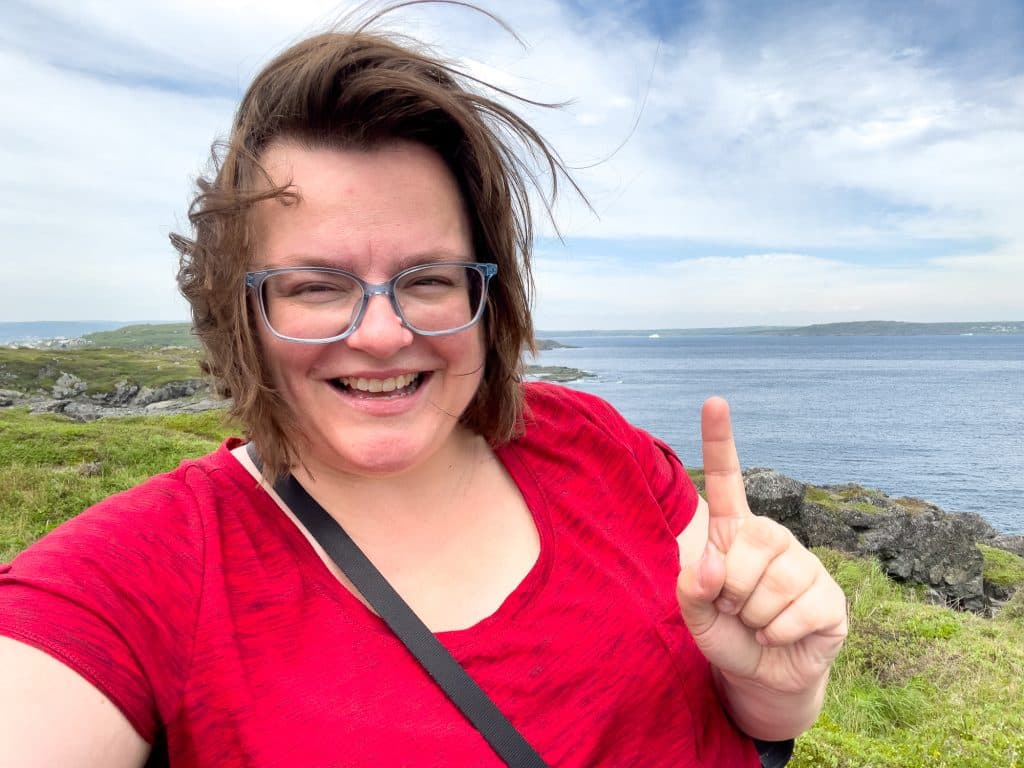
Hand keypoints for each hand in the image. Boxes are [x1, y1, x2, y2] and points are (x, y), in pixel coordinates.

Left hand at [677, 397, 847, 702]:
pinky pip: (797, 611)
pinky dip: (778, 633)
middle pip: (748, 546)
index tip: (714, 400)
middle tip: (734, 607)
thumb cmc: (725, 631)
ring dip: (753, 617)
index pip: (727, 479)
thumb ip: (688, 589)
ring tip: (757, 622)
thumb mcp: (692, 613)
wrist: (760, 673)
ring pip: (771, 585)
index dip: (720, 440)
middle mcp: (772, 537)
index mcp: (735, 530)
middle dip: (731, 589)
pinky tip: (779, 635)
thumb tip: (713, 569)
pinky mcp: (831, 597)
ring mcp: (806, 564)